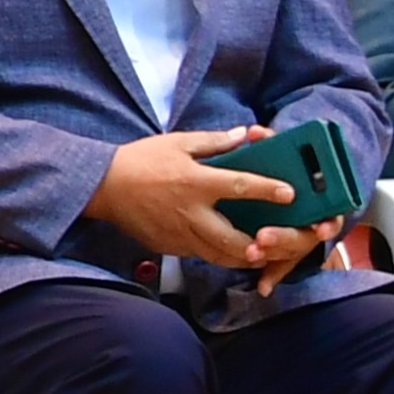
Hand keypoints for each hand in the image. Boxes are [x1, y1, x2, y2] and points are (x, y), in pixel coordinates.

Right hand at [90, 124, 309, 269]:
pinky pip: (200, 255)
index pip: (240, 186)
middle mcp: (191, 213)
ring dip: (243, 258)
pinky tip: (230, 252)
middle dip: (261, 246)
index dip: (267, 190)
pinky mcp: (170, 246)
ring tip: (262, 255)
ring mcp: (180, 234)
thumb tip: (243, 135)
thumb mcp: (176, 142)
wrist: (103, 186)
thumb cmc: (140, 160)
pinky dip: (218, 256)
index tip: (290, 194)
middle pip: (234, 239)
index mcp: (195, 182)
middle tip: (281, 244)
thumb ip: (213, 142)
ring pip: (219, 255)